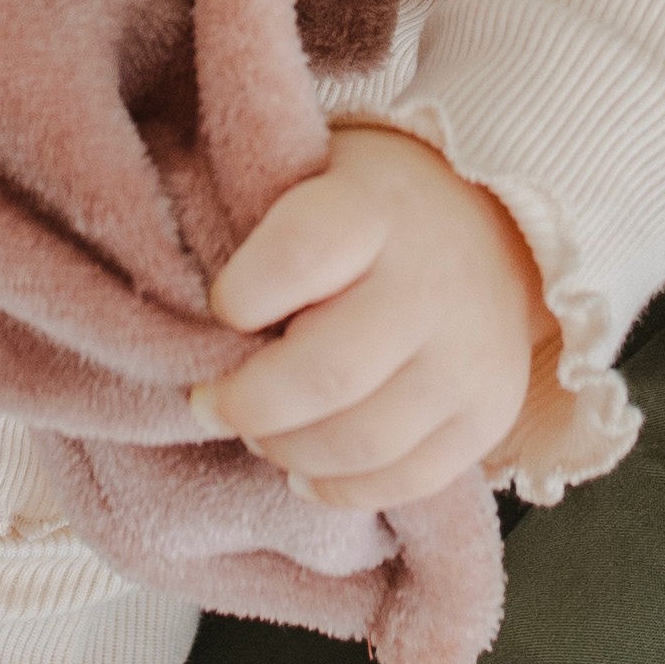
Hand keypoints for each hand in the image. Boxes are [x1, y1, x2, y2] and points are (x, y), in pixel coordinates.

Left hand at [196, 125, 552, 509]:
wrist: (492, 224)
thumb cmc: (368, 207)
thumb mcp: (309, 174)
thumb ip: (249, 223)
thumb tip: (172, 295)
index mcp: (374, 208)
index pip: (300, 254)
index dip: (241, 296)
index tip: (220, 308)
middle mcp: (431, 282)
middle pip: (327, 374)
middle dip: (247, 405)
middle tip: (211, 402)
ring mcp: (469, 355)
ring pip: (363, 442)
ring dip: (288, 452)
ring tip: (260, 435)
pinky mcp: (490, 411)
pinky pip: (408, 480)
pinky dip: (341, 489)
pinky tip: (306, 468)